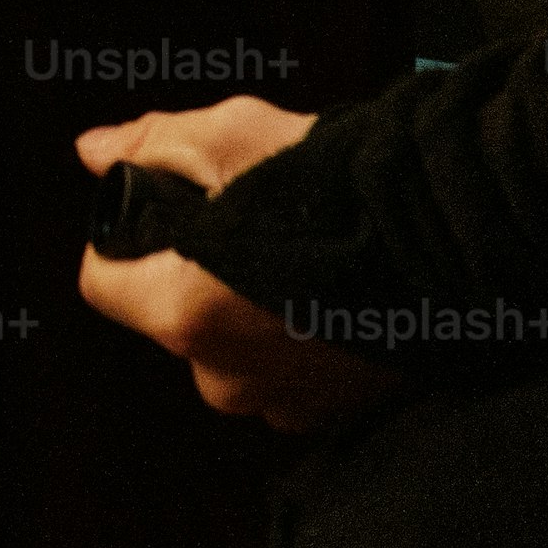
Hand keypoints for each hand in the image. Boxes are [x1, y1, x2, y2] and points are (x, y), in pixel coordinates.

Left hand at [74, 98, 409, 435]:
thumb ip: (149, 144)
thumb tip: (93, 152)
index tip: (166, 214)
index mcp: (183, 316)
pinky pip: (289, 371)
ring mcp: (285, 404)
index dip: (124, 240)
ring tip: (299, 254)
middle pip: (172, 315)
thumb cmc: (334, 185)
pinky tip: (332, 291)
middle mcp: (226, 377)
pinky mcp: (337, 412)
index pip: (104, 283)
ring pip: (232, 344)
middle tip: (248, 225)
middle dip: (195, 271)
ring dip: (249, 305)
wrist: (454, 235)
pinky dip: (299, 335)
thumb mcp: (227, 136)